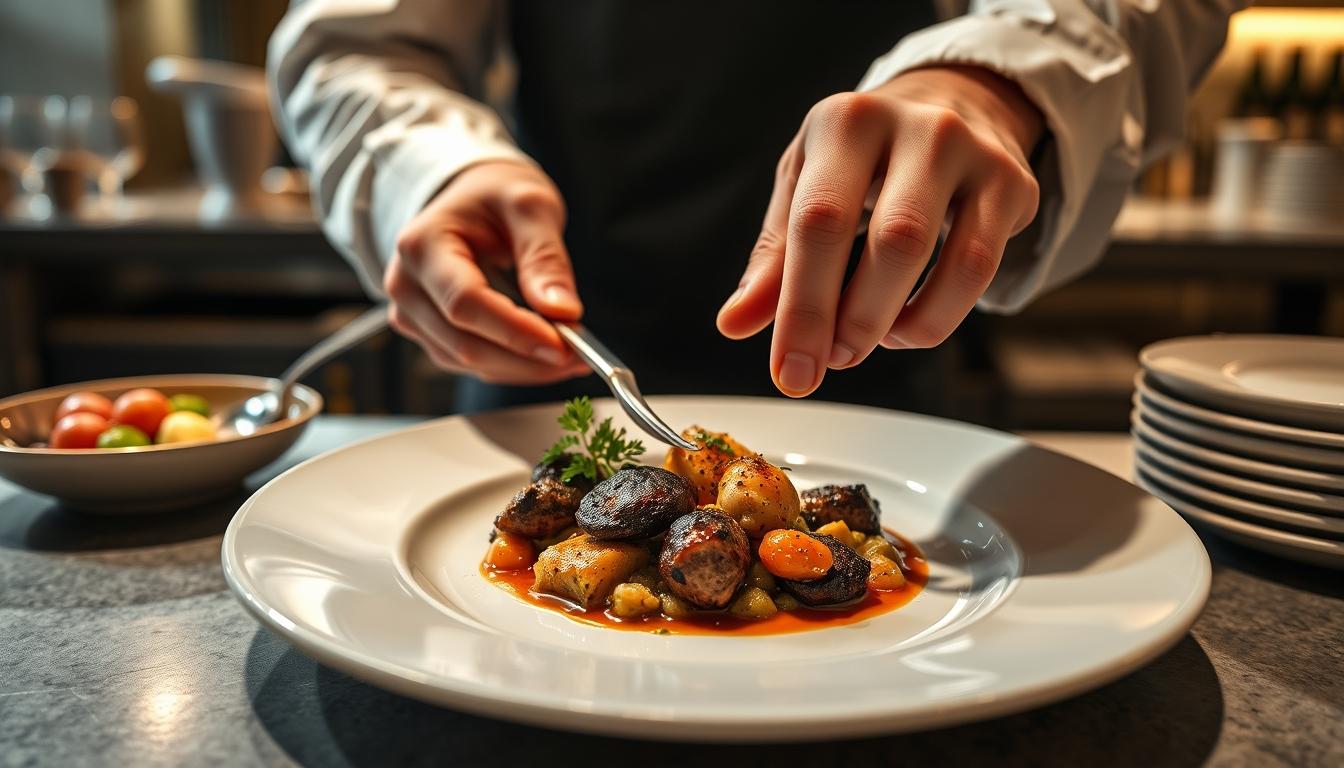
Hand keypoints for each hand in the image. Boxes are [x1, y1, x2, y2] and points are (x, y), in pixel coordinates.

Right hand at [386, 161, 590, 383]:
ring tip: (573, 354)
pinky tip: (547, 353)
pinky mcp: (430, 334)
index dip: (514, 330)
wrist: (472, 200)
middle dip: (528, 357)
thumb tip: (562, 311)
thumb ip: (545, 256)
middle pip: (465, 343)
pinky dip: (514, 365)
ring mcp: (412, 315)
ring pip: (470, 362)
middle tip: (580, 355)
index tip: (562, 344)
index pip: (465, 302)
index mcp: (421, 245)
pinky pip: (473, 363)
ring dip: (525, 367)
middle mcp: (406, 285)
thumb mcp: (529, 206)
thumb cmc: (496, 197)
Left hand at [717, 66, 1043, 396]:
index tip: (792, 373)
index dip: (803, 309)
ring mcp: (974, 152)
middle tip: (833, 360)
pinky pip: (983, 270)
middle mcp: (917, 126)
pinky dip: (940, 315)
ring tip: (868, 341)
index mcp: (845, 122)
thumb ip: (773, 261)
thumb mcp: (803, 190)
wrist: (948, 105)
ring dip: (905, 325)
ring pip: (954, 261)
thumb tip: (735, 323)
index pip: (819, 223)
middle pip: (893, 243)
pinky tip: (908, 326)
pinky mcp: (1013, 182)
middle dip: (858, 321)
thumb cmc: (858, 162)